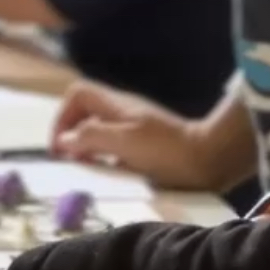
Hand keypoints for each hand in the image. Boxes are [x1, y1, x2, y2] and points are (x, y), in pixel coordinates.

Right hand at [52, 79, 207, 185]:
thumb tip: (64, 141)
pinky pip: (114, 147)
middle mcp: (123, 112)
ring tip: (85, 169)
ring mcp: (135, 128)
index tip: (61, 145)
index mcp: (116, 105)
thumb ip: (91, 137)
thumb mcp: (124, 142)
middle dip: (72, 133)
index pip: (78, 94)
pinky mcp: (145, 146)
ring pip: (98, 130)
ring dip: (87, 148)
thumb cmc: (166, 150)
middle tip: (69, 160)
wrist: (209, 160)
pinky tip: (108, 176)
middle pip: (85, 112)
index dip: (63, 115)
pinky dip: (104, 159)